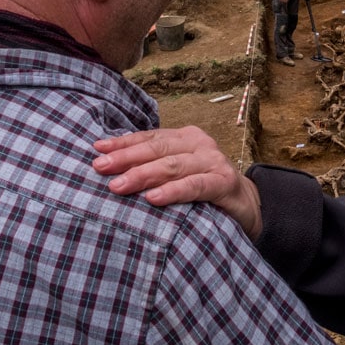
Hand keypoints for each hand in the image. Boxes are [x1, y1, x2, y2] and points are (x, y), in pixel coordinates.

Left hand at [93, 126, 262, 239]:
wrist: (247, 206)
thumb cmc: (204, 190)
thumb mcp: (179, 173)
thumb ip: (155, 167)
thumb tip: (111, 169)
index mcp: (185, 138)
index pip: (150, 138)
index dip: (124, 143)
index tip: (97, 149)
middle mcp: (200, 144)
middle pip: (159, 149)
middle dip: (127, 158)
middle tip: (101, 168)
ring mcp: (214, 162)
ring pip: (174, 165)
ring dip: (144, 175)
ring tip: (119, 186)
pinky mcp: (225, 183)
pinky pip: (196, 185)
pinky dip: (173, 191)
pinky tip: (153, 198)